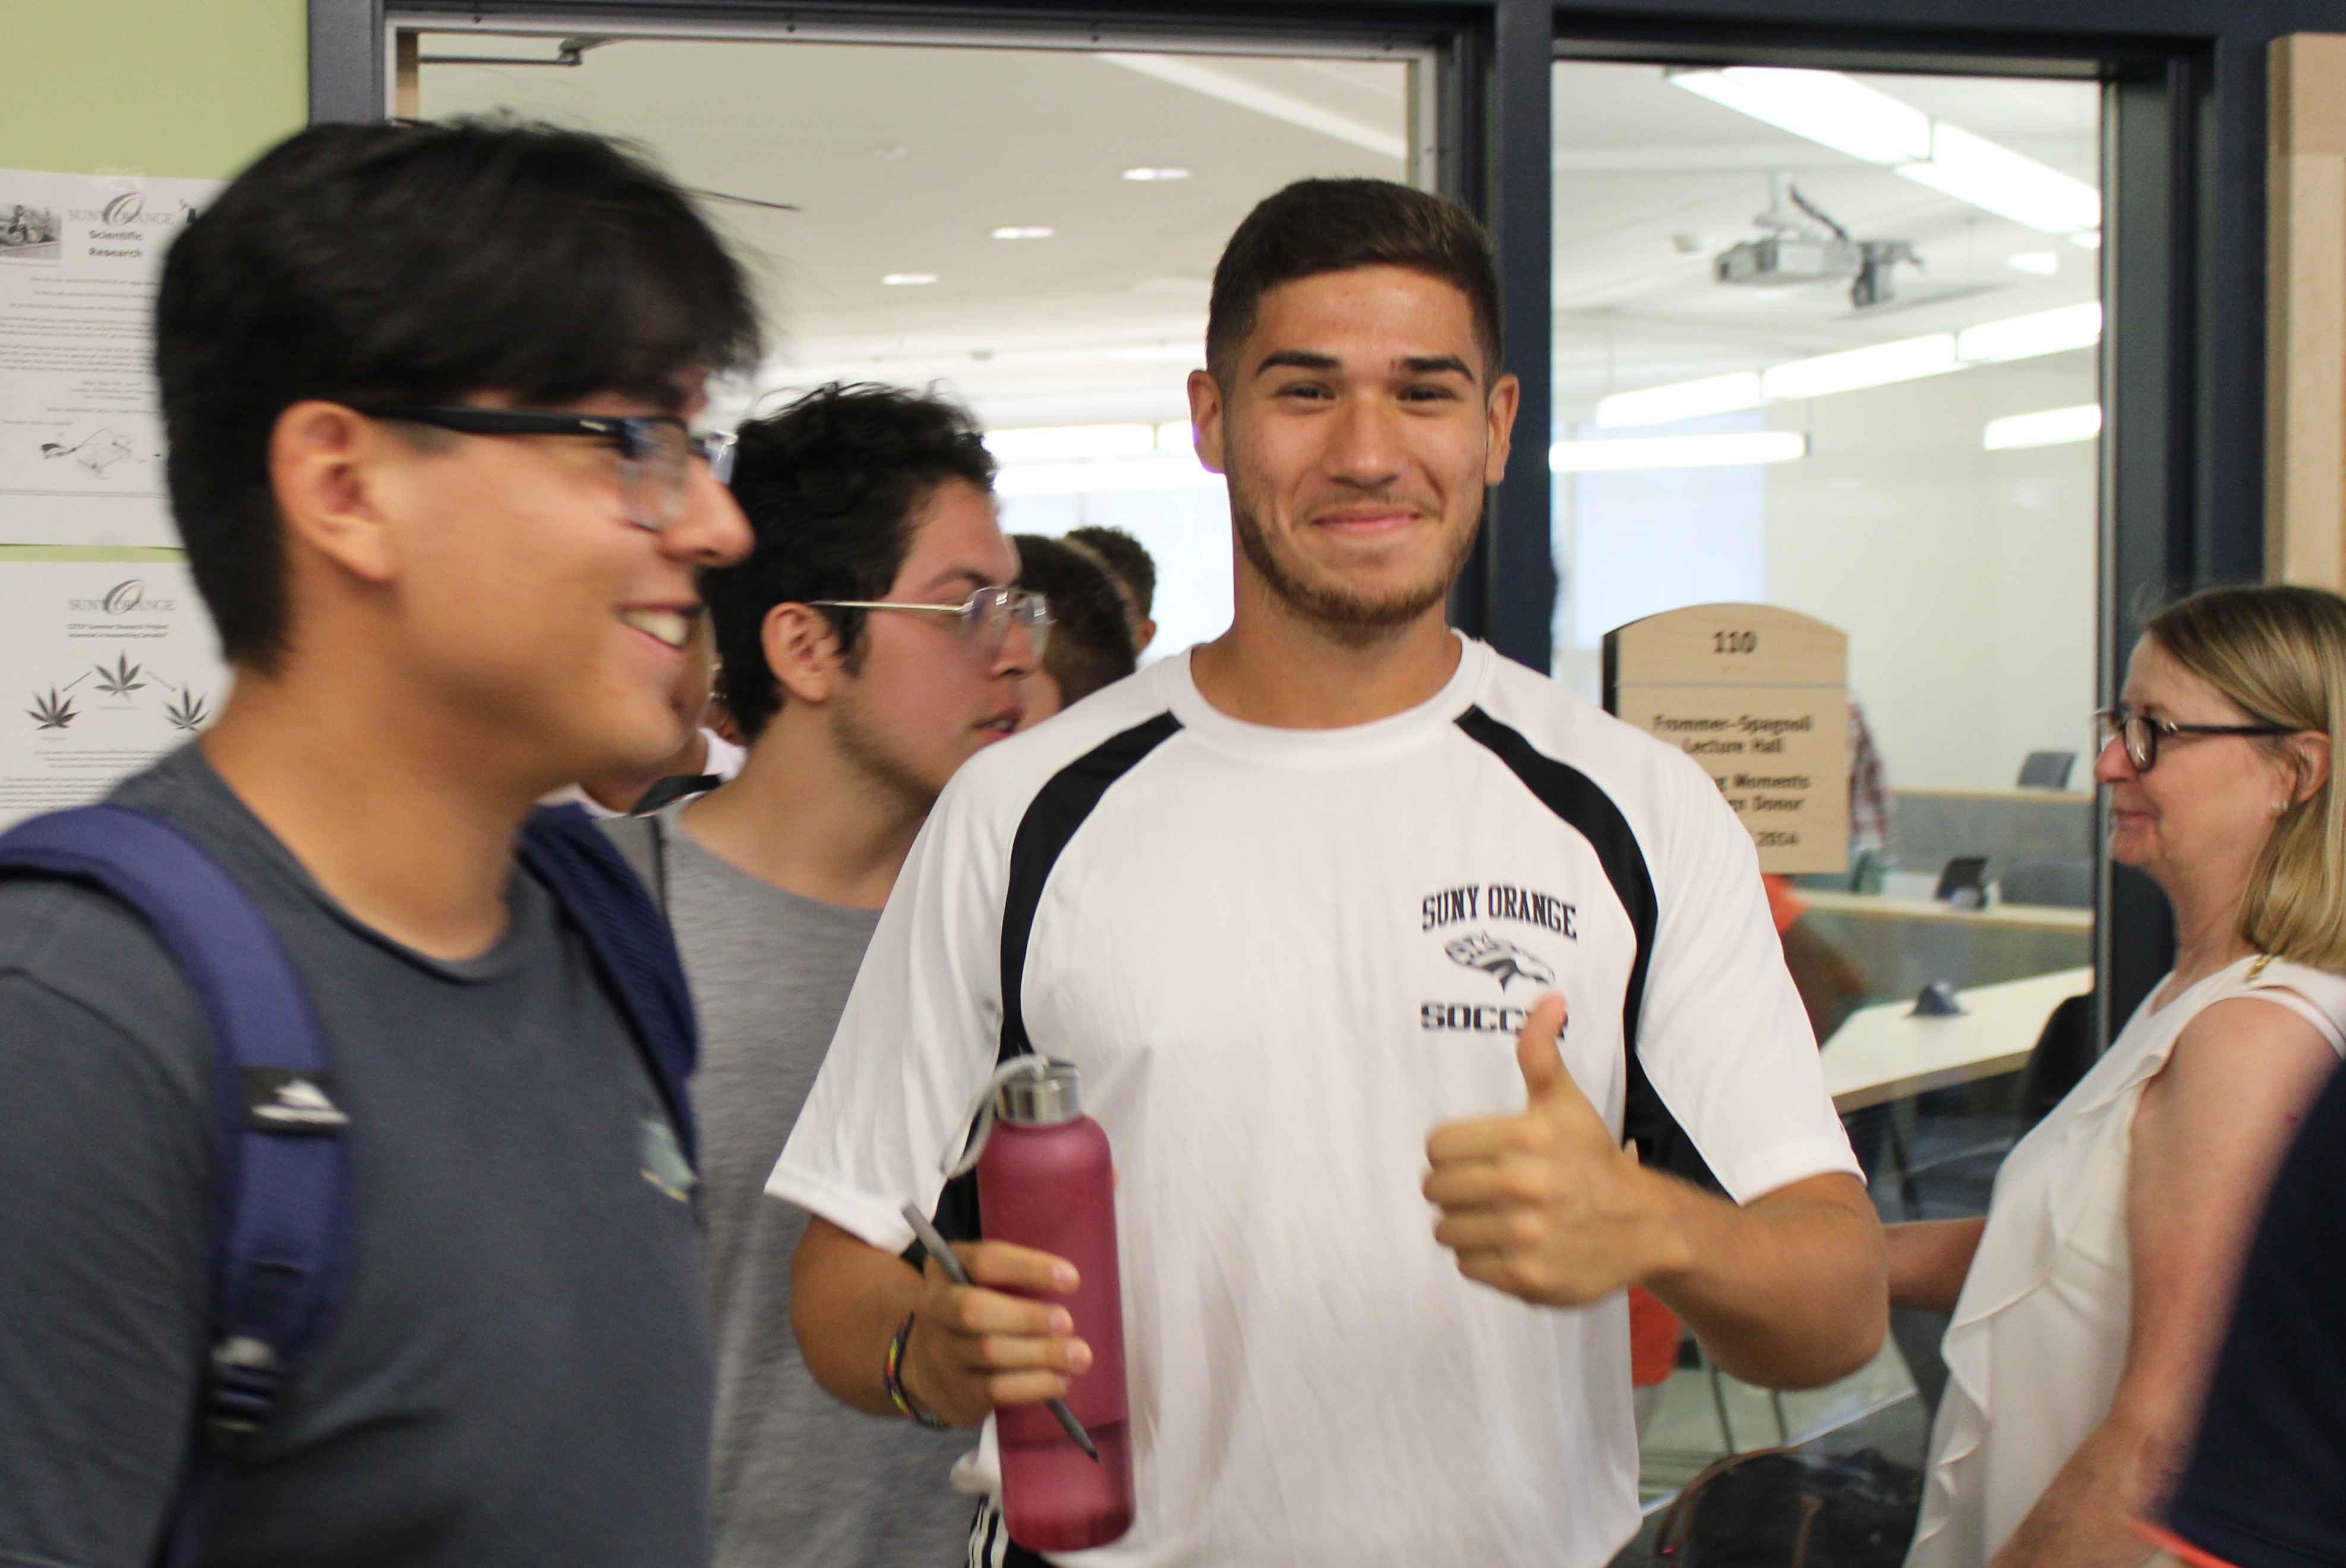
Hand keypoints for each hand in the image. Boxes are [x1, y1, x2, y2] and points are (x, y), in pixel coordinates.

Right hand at [898, 1240, 1091, 1425]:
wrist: (926, 1364)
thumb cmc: (972, 1312)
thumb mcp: (980, 1282)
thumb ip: (1013, 1278)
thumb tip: (1067, 1284)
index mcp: (944, 1270)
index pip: (984, 1261)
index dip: (1029, 1268)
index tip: (1072, 1279)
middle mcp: (934, 1309)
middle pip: (975, 1310)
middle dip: (1027, 1317)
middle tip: (1067, 1323)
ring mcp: (941, 1353)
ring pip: (990, 1352)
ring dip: (1040, 1354)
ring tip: (1079, 1356)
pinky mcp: (956, 1391)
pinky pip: (997, 1389)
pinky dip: (1035, 1385)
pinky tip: (1061, 1381)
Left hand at [1423, 993, 1692, 1305]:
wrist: (1643, 1225)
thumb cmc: (1591, 1157)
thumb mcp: (1566, 1101)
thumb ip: (1542, 1050)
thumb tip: (1550, 999)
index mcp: (1525, 1139)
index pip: (1437, 1147)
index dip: (1449, 1151)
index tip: (1474, 1154)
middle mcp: (1524, 1188)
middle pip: (1436, 1189)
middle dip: (1453, 1187)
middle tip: (1483, 1187)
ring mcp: (1526, 1238)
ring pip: (1446, 1230)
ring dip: (1463, 1224)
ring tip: (1495, 1215)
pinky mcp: (1528, 1279)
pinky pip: (1467, 1267)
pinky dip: (1480, 1258)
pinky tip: (1509, 1243)